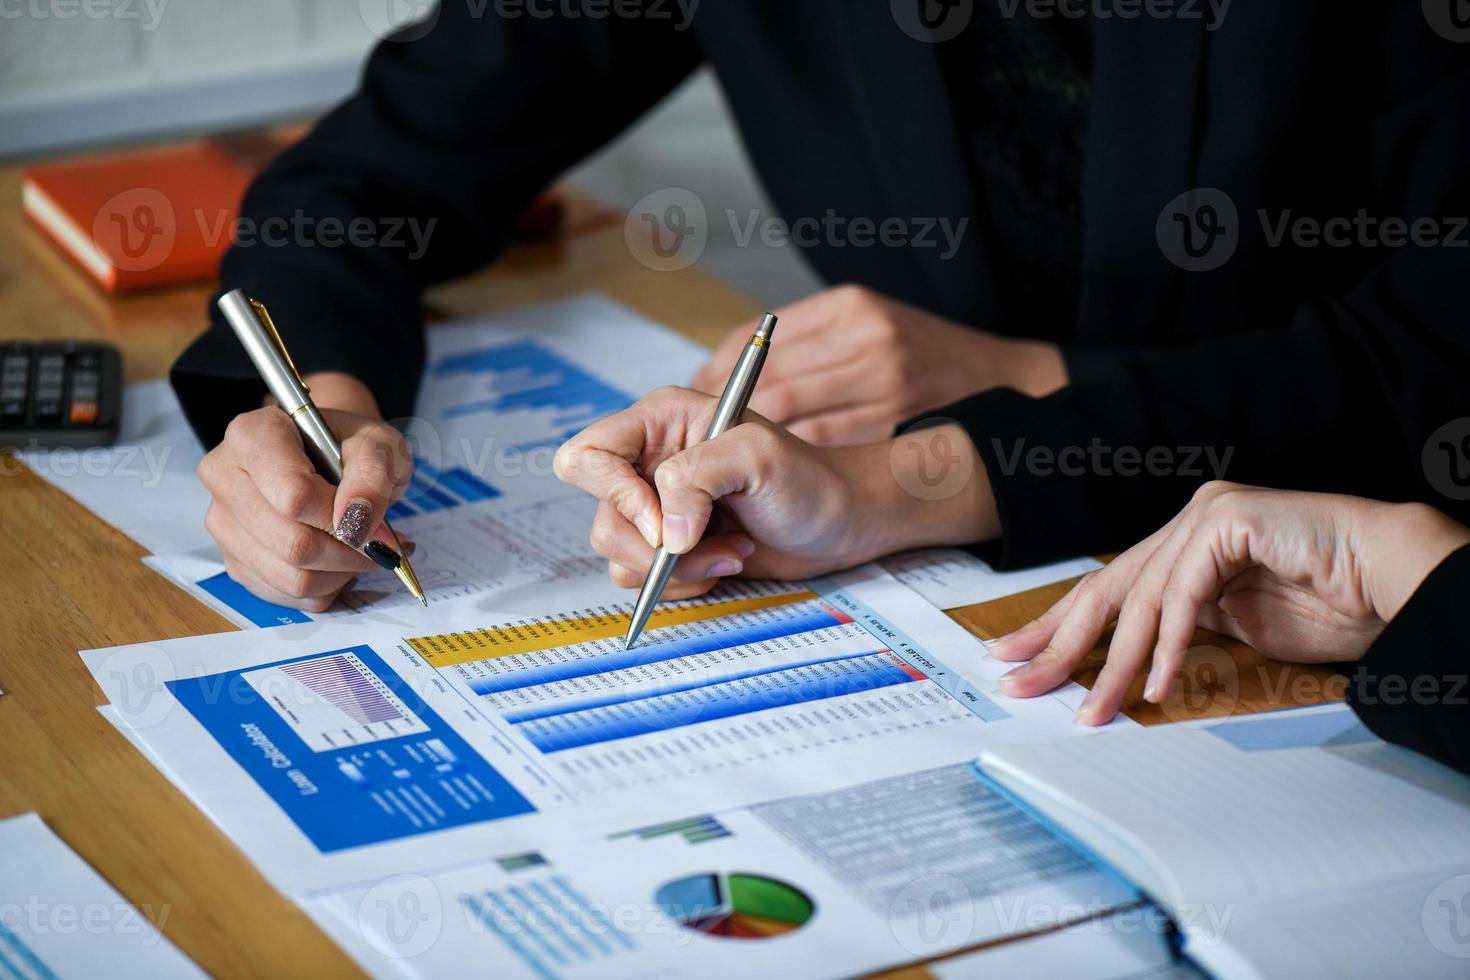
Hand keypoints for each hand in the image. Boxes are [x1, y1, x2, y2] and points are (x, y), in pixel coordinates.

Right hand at [197, 372, 412, 610]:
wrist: (328, 455)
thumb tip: (356, 522)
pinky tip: (338, 561)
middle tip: (382, 545)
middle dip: (349, 553)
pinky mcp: (235, 560)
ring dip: (341, 573)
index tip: (378, 527)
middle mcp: (225, 478)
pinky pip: (287, 595)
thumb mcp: (376, 444)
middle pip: (293, 544)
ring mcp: (224, 523)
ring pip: (291, 578)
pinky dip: (326, 587)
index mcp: (252, 435)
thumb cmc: (348, 445)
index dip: (343, 522)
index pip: (295, 496)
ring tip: (361, 549)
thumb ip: (372, 477)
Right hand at [554, 386, 998, 598]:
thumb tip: (666, 532)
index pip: (589, 455)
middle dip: (651, 544)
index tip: (660, 523)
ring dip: (676, 567)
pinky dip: (685, 581)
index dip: (612, 493)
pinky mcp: (673, 548)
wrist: (843, 522)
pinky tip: (727, 561)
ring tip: (730, 550)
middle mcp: (650, 463)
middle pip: (601, 514)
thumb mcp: (757, 457)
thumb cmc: (810, 478)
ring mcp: (659, 509)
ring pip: (619, 552)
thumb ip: (698, 478)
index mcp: (660, 422)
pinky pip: (643, 579)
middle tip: (700, 544)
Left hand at [691, 285, 1065, 446]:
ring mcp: (883, 384)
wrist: (1006, 385)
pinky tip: (778, 468)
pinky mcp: (893, 424)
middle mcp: (867, 340)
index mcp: (851, 307)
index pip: (755, 340)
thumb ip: (806, 344)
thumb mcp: (867, 326)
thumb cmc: (925, 360)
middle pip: (767, 383)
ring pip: (789, 417)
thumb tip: (723, 373)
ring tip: (731, 455)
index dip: (717, 373)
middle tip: (704, 437)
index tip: (699, 397)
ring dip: (752, 441)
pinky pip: (821, 446)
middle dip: (725, 414)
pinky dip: (790, 457)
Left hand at [992, 482, 1469, 723]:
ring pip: (1139, 597)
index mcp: (1181, 547)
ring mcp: (1205, 516)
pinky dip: (1167, 642)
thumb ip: (1180, 630)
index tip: (1016, 660)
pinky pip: (1183, 591)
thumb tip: (1124, 662)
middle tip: (1018, 682)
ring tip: (1095, 709)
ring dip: (1113, 662)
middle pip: (1105, 590)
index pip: (1106, 590)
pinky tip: (1154, 684)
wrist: (1393, 579)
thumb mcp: (1234, 628)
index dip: (1056, 627)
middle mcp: (1185, 525)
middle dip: (1056, 642)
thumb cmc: (1330, 604)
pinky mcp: (1229, 520)